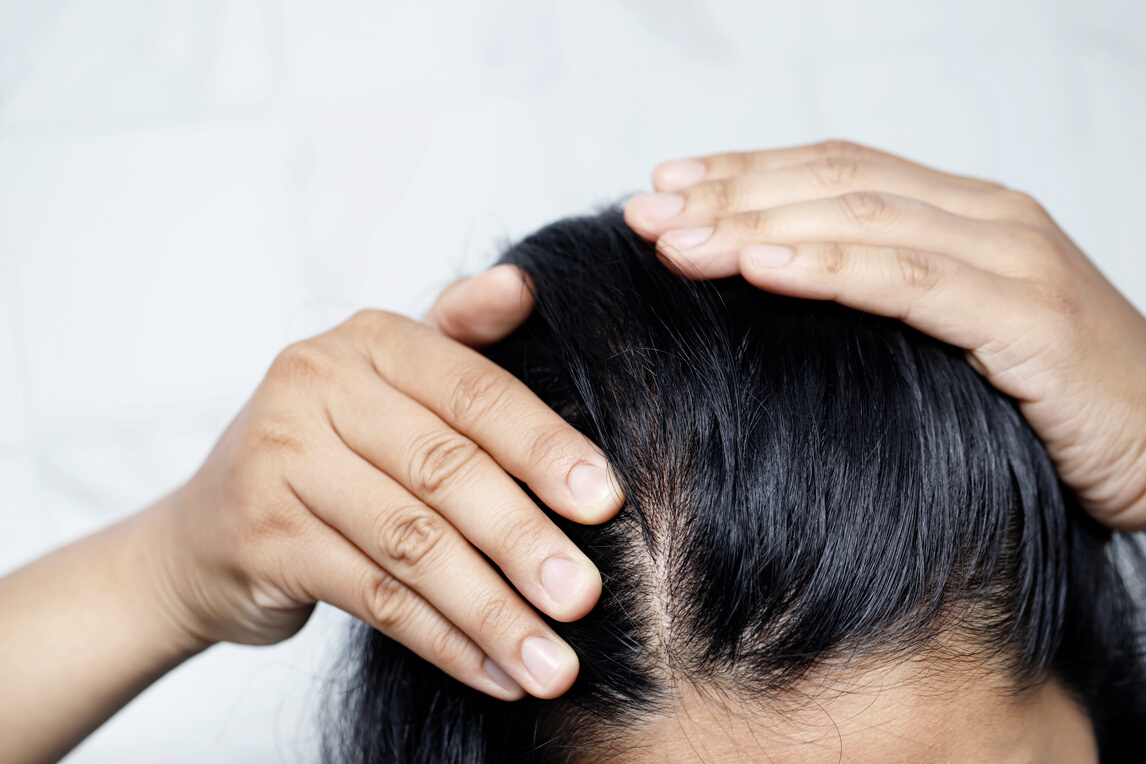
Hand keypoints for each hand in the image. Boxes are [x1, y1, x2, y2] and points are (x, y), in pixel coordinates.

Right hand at [157, 265, 622, 699]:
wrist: (208, 529)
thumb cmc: (330, 448)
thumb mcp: (389, 381)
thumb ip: (461, 337)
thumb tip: (524, 287)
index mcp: (369, 340)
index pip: (474, 391)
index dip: (545, 447)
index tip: (607, 502)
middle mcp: (316, 386)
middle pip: (444, 469)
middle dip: (523, 538)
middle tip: (585, 595)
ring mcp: (280, 462)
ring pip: (412, 544)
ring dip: (492, 609)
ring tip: (552, 661)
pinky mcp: (263, 539)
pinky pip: (375, 598)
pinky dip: (444, 641)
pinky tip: (496, 673)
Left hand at [624, 140, 1145, 529]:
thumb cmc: (1052, 401)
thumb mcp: (955, 335)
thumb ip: (883, 300)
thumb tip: (772, 295)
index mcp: (964, 212)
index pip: (836, 170)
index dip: (745, 171)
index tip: (665, 185)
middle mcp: (987, 217)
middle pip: (835, 184)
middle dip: (729, 193)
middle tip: (644, 210)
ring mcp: (1012, 259)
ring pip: (860, 221)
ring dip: (755, 225)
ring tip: (674, 239)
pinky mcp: (1028, 318)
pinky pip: (909, 281)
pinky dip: (828, 267)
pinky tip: (759, 265)